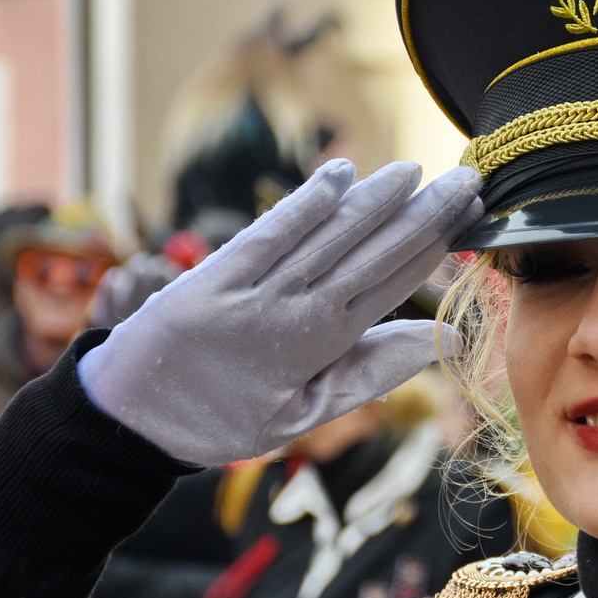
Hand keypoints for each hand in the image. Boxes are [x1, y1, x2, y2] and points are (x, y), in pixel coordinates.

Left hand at [78, 159, 482, 466]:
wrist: (129, 424)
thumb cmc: (223, 422)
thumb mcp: (308, 414)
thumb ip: (374, 370)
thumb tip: (445, 337)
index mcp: (323, 348)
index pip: (393, 285)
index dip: (433, 247)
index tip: (468, 216)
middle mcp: (294, 313)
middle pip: (370, 254)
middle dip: (421, 214)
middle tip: (465, 180)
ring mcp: (253, 291)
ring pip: (326, 237)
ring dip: (374, 201)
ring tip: (414, 172)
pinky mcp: (212, 275)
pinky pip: (268, 233)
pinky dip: (304, 202)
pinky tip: (340, 174)